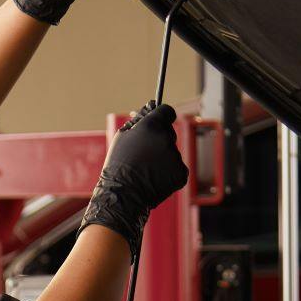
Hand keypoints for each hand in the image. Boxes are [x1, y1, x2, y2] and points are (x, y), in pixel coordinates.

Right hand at [80, 102, 188, 256]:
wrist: (122, 196)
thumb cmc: (118, 164)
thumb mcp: (122, 136)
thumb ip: (139, 118)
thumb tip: (152, 105)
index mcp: (151, 127)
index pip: (167, 111)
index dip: (162, 116)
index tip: (159, 122)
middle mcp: (166, 139)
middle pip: (169, 132)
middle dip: (160, 139)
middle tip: (144, 154)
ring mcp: (175, 157)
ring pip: (172, 152)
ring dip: (163, 157)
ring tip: (146, 169)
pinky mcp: (181, 173)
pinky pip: (177, 167)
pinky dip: (168, 172)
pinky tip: (154, 178)